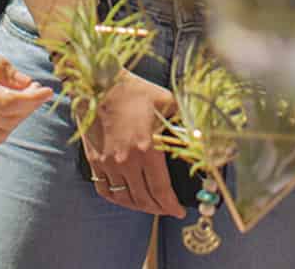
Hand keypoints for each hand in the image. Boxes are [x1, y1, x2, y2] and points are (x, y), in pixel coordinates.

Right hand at [81, 70, 185, 216]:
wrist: (97, 84)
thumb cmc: (133, 90)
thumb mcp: (166, 102)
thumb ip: (183, 121)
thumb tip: (200, 135)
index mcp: (147, 149)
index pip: (161, 190)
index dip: (171, 205)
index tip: (179, 211)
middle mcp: (126, 161)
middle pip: (144, 199)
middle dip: (159, 209)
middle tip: (168, 209)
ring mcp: (107, 163)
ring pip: (125, 198)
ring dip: (139, 206)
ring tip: (150, 205)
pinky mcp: (94, 161)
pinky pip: (105, 190)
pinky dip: (117, 198)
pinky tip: (126, 196)